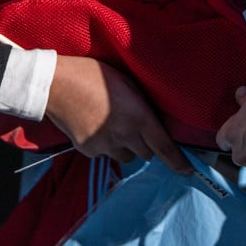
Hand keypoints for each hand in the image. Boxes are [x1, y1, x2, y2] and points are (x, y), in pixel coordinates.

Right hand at [47, 55, 190, 171]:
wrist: (56, 84)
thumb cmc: (94, 75)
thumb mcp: (127, 83)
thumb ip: (142, 106)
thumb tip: (154, 120)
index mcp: (139, 117)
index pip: (164, 148)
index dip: (179, 162)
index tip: (189, 171)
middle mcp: (124, 135)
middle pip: (147, 155)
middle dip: (146, 145)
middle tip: (137, 128)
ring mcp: (104, 145)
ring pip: (125, 157)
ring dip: (126, 147)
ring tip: (113, 125)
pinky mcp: (87, 150)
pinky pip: (104, 154)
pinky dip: (105, 145)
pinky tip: (95, 126)